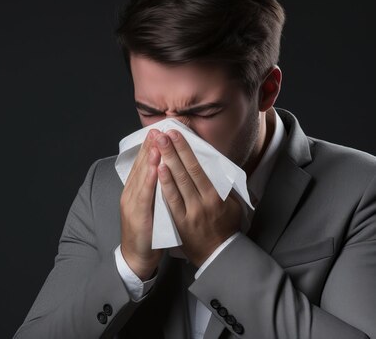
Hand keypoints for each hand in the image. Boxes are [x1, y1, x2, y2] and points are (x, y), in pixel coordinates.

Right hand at [120, 129, 164, 280]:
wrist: (136, 258)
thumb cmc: (147, 234)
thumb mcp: (150, 208)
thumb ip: (155, 191)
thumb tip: (167, 174)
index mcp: (135, 191)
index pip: (143, 165)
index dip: (150, 147)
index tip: (159, 131)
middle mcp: (131, 194)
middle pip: (141, 166)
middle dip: (150, 146)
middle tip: (158, 128)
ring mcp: (132, 204)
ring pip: (142, 176)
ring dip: (150, 157)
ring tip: (158, 141)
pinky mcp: (138, 215)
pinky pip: (145, 194)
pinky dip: (150, 179)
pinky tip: (157, 167)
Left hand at [154, 130, 241, 267]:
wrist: (217, 255)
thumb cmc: (224, 227)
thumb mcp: (231, 204)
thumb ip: (222, 186)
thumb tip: (215, 165)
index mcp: (217, 196)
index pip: (199, 167)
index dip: (187, 150)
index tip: (177, 134)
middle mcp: (205, 202)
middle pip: (187, 171)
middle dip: (174, 150)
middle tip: (163, 133)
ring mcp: (192, 212)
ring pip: (178, 183)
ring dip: (167, 162)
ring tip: (157, 145)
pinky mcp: (181, 222)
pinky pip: (171, 200)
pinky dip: (165, 184)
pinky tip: (158, 171)